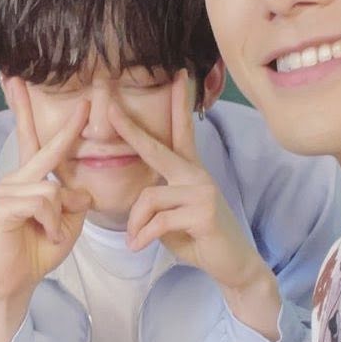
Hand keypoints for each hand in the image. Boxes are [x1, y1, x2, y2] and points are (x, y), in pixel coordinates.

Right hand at [0, 80, 91, 341]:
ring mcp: (5, 191)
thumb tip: (79, 188)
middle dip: (63, 126)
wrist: (16, 280)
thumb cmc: (40, 249)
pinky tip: (44, 236)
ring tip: (51, 233)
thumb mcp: (68, 221)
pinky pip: (43, 203)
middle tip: (76, 95)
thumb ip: (74, 200)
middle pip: (40, 145)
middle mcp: (15, 178)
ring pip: (52, 189)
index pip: (35, 139)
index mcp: (30, 178)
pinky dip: (52, 224)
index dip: (37, 112)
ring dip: (61, 217)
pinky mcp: (1, 208)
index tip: (25, 82)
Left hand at [114, 72, 280, 337]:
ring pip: (148, 198)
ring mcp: (202, 191)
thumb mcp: (171, 218)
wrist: (231, 264)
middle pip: (157, 149)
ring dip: (136, 224)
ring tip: (137, 240)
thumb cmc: (199, 239)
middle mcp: (197, 175)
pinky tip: (140, 247)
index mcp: (190, 172)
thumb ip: (155, 203)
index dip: (177, 105)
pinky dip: (143, 236)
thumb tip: (134, 204)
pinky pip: (158, 220)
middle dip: (131, 129)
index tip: (176, 77)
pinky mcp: (203, 212)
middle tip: (109, 107)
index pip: (181, 133)